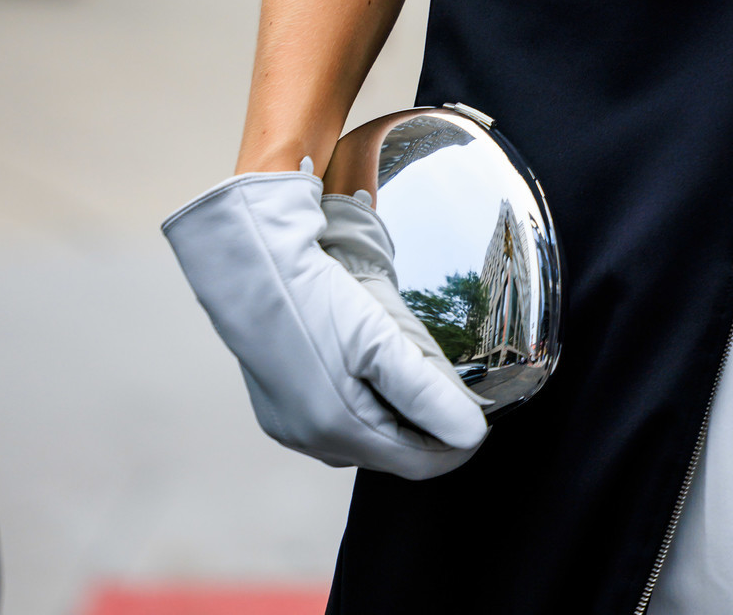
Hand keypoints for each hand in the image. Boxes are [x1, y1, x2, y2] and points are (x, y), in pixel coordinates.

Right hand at [162, 169, 487, 479]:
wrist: (250, 269)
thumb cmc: (314, 301)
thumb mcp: (381, 343)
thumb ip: (428, 394)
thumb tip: (471, 434)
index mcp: (339, 432)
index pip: (418, 463)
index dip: (456, 443)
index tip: (482, 418)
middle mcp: (312, 440)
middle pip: (391, 452)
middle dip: (425, 428)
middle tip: (452, 391)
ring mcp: (291, 426)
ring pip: (363, 437)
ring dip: (395, 416)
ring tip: (414, 377)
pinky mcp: (279, 407)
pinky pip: (334, 421)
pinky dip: (363, 405)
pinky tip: (368, 373)